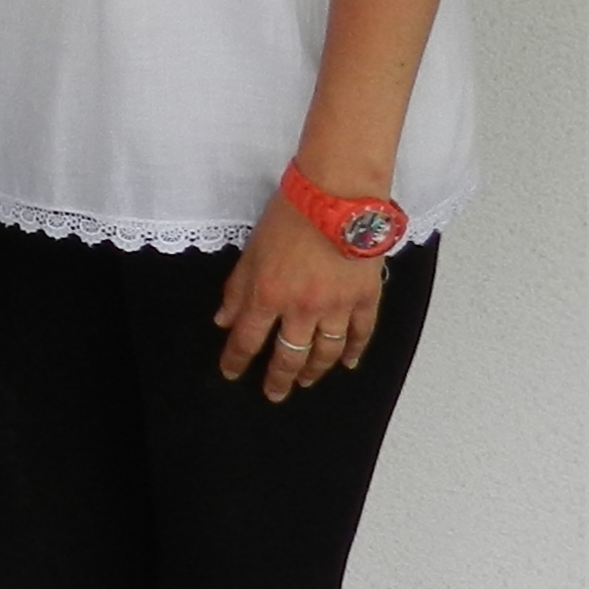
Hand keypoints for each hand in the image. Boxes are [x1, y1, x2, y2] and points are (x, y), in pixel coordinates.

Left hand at [216, 190, 383, 399]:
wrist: (338, 194)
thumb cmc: (290, 214)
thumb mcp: (252, 250)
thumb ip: (237, 289)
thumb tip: (223, 320)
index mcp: (268, 295)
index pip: (247, 340)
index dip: (236, 361)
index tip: (231, 373)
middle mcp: (302, 309)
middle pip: (288, 355)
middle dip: (278, 379)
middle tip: (274, 393)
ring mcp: (337, 307)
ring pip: (324, 352)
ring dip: (314, 371)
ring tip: (306, 381)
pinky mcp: (365, 298)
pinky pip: (360, 334)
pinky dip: (353, 352)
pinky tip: (346, 363)